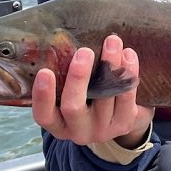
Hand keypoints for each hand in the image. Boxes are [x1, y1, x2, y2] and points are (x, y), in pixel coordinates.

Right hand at [32, 34, 154, 147]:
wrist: (120, 119)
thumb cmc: (88, 98)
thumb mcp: (71, 94)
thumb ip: (64, 76)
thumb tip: (61, 40)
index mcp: (58, 124)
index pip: (43, 115)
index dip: (42, 96)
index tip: (44, 71)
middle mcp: (78, 131)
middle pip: (73, 107)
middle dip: (78, 77)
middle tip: (84, 51)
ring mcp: (102, 130)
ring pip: (105, 97)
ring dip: (109, 65)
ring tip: (112, 41)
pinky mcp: (124, 123)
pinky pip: (126, 96)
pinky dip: (128, 72)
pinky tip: (128, 54)